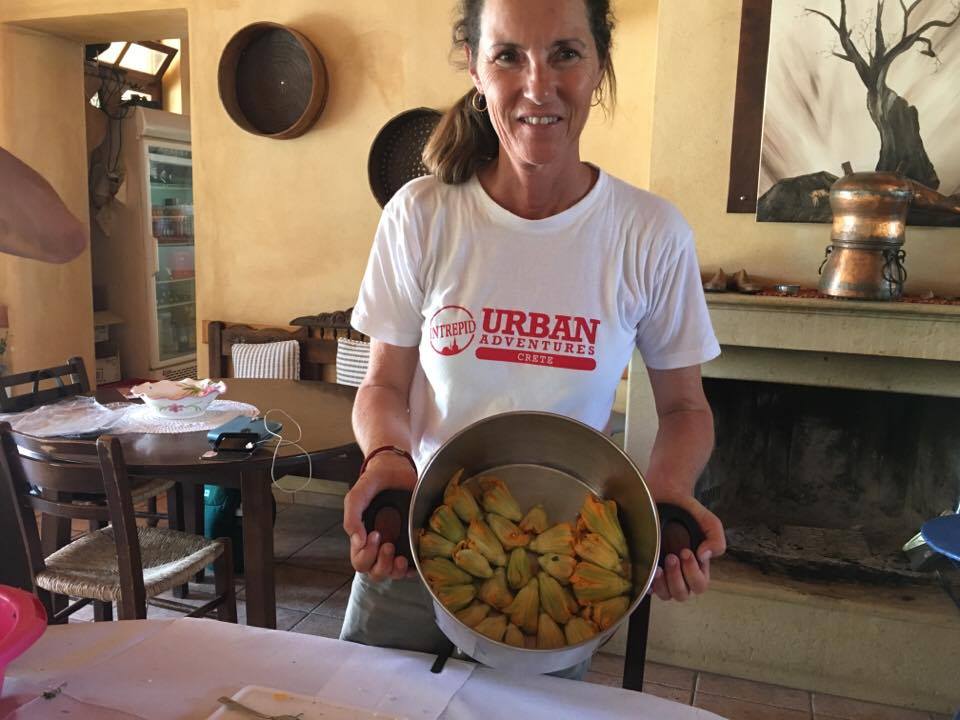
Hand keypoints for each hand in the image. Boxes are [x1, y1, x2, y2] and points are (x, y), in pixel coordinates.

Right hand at [342, 452, 416, 581]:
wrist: (395, 467)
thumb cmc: (374, 482)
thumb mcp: (357, 496)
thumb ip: (352, 516)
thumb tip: (357, 541)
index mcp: (363, 538)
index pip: (359, 561)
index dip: (365, 555)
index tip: (375, 536)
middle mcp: (379, 545)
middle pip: (375, 572)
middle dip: (380, 564)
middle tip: (387, 544)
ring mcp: (397, 544)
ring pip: (391, 573)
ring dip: (394, 570)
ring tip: (399, 557)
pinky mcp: (413, 540)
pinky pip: (412, 565)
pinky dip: (412, 569)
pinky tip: (413, 562)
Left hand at [650, 495, 724, 601]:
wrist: (666, 496)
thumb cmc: (688, 511)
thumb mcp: (708, 521)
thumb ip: (716, 539)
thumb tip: (704, 556)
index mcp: (697, 567)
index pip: (700, 584)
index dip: (693, 573)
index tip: (685, 551)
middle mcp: (681, 574)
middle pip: (683, 594)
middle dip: (677, 578)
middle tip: (671, 556)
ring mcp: (663, 574)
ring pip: (666, 595)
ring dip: (663, 584)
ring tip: (658, 566)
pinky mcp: (647, 569)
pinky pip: (649, 588)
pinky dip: (649, 584)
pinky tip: (649, 570)